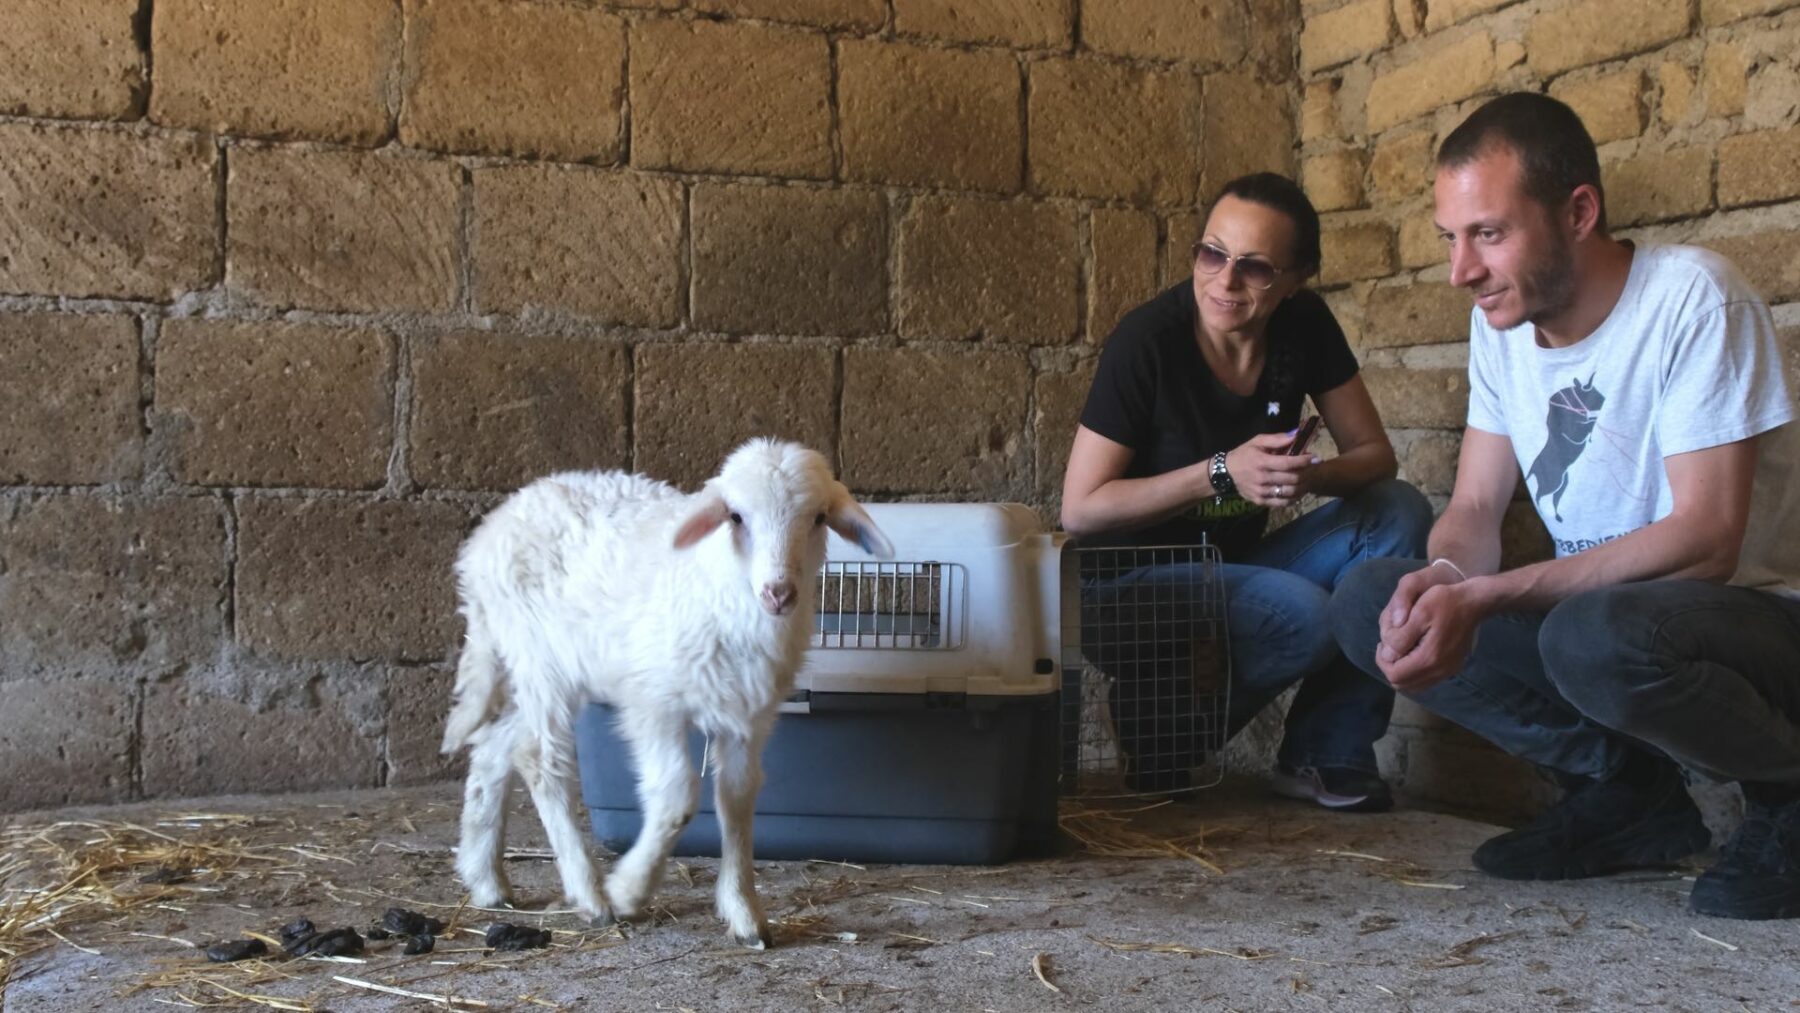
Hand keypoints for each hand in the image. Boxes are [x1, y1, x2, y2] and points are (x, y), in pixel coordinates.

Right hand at [1223, 432, 1319, 507]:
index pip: (1288, 463)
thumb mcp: (1257, 441)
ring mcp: (1261, 491)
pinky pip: (1282, 503)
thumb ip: (1277, 438)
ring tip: (1308, 479)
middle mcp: (1262, 478)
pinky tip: (1298, 492)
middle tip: (1313, 468)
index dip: (1304, 461)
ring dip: (1303, 486)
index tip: (1315, 457)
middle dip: (1307, 473)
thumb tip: (1297, 435)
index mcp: (1262, 461)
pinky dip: (1294, 499)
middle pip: (1292, 479)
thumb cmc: (1244, 454)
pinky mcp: (1260, 501)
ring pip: (1289, 492)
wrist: (1225, 472)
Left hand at [1375, 567, 1482, 691]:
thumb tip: (1387, 655)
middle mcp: (1440, 670)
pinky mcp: (1452, 668)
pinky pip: (1427, 679)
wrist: (1474, 602)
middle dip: (1390, 667)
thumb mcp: (1418, 613)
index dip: (1382, 661)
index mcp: (1429, 658)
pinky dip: (1415, 671)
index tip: (1382, 643)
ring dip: (1401, 671)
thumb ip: (1401, 637)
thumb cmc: (1445, 602)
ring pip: (1414, 684)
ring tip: (1399, 650)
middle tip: (1389, 647)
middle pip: (1403, 684)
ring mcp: (1448, 671)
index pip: (1394, 674)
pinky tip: (1413, 653)